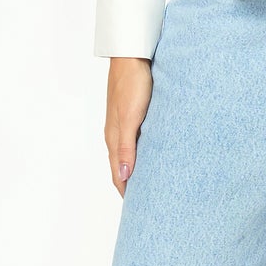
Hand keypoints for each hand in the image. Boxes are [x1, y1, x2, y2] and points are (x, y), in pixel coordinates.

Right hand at [105, 55, 152, 195]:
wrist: (132, 55)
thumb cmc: (132, 84)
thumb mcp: (130, 118)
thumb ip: (127, 147)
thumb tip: (125, 176)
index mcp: (114, 137)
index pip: (118, 173)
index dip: (126, 191)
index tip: (136, 209)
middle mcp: (117, 132)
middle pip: (121, 166)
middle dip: (130, 184)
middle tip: (144, 202)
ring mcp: (124, 122)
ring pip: (128, 153)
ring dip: (135, 169)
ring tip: (147, 183)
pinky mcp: (133, 113)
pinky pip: (135, 139)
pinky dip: (141, 152)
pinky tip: (151, 154)